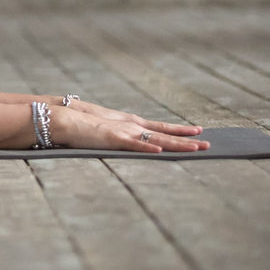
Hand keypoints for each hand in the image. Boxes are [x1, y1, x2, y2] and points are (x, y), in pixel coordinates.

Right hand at [49, 105, 210, 152]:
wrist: (61, 118)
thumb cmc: (77, 123)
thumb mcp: (101, 127)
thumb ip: (114, 132)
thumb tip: (119, 137)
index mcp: (127, 122)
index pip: (158, 126)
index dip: (178, 130)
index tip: (196, 131)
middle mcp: (130, 125)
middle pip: (164, 133)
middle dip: (187, 139)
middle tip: (208, 143)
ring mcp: (123, 131)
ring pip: (156, 139)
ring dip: (177, 145)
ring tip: (196, 149)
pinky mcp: (113, 139)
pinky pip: (135, 145)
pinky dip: (148, 148)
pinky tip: (162, 151)